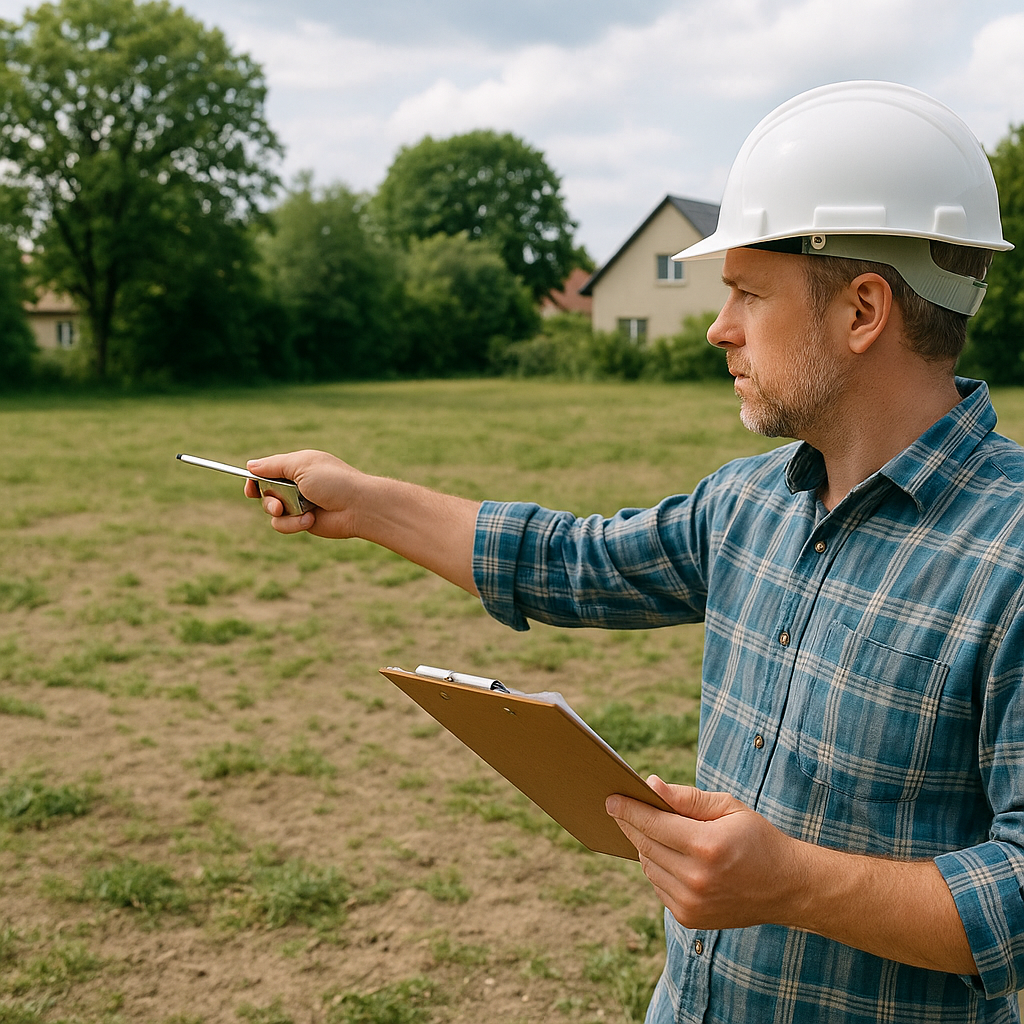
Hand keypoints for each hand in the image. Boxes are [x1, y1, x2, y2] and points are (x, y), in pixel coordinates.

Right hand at [243, 450, 369, 538]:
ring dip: (281, 512)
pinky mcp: (303, 522)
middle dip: (267, 498)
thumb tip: (250, 465)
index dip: (255, 480)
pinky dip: (293, 523)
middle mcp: (296, 485)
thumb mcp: (302, 465)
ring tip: (298, 511)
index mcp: (297, 466)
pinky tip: (311, 519)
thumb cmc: (334, 481)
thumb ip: (274, 465)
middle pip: (264, 493)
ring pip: (271, 512)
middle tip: (277, 504)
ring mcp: (299, 504)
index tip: (250, 487)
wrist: (358, 507)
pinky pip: (283, 525)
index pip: (267, 471)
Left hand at [606, 776, 803, 930]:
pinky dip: (657, 867)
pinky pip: (658, 885)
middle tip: (620, 808)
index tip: (610, 798)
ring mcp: (691, 902)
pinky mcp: (689, 917)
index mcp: (706, 845)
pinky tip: (668, 855)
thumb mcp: (728, 808)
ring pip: (647, 866)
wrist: (787, 886)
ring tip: (650, 829)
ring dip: (644, 846)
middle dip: (630, 824)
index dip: (629, 809)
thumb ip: (687, 798)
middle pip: (645, 844)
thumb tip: (651, 785)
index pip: (653, 823)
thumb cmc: (757, 838)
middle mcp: (696, 878)